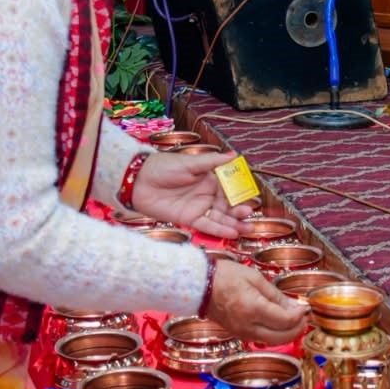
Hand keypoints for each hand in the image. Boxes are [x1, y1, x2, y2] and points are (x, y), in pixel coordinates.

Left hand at [131, 149, 253, 237]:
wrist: (138, 181)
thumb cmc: (163, 167)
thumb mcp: (189, 162)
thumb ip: (212, 162)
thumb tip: (234, 156)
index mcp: (209, 178)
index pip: (229, 188)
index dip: (240, 194)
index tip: (251, 199)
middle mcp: (206, 194)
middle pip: (228, 205)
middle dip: (240, 211)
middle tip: (249, 215)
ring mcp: (198, 207)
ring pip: (220, 217)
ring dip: (234, 223)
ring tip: (247, 229)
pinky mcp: (188, 219)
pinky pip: (207, 226)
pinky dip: (219, 230)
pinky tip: (232, 233)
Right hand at [204, 259, 306, 344]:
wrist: (198, 285)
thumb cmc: (224, 276)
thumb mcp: (254, 278)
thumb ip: (275, 295)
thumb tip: (294, 306)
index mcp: (253, 308)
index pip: (286, 320)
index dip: (300, 315)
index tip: (305, 307)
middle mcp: (248, 325)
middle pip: (282, 337)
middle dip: (298, 329)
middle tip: (304, 317)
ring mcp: (242, 333)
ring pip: (273, 342)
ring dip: (287, 333)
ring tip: (294, 320)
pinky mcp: (238, 334)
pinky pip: (262, 339)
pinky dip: (275, 334)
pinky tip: (279, 322)